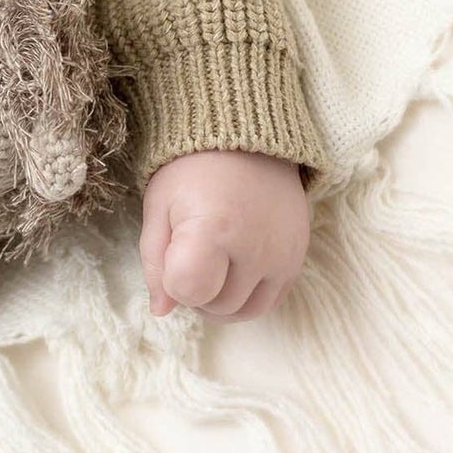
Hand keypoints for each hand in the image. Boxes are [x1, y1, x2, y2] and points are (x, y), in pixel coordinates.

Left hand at [138, 148, 308, 321]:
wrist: (244, 141)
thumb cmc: (191, 171)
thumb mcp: (159, 207)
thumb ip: (155, 261)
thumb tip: (161, 309)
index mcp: (212, 229)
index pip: (189, 290)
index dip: (173, 280)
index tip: (171, 255)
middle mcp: (254, 248)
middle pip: (215, 306)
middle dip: (194, 292)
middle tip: (187, 257)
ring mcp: (280, 256)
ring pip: (243, 312)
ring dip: (219, 300)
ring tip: (209, 265)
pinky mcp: (297, 259)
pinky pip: (269, 302)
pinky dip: (246, 295)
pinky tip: (232, 267)